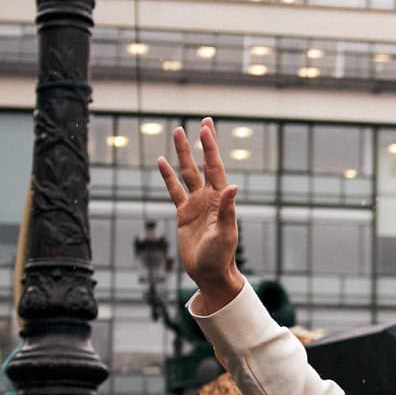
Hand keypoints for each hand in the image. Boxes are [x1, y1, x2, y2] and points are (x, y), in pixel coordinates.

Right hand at [156, 117, 242, 305]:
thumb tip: (234, 187)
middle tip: (204, 120)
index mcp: (221, 200)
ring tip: (177, 131)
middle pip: (204, 164)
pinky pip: (174, 190)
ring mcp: (196, 204)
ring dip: (183, 153)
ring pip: (187, 173)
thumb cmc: (221, 257)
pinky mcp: (184, 214)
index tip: (206, 127)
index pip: (214, 167)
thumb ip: (228, 211)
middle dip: (203, 143)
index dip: (210, 147)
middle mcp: (209, 198)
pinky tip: (161, 162)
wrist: (210, 274)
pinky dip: (168, 176)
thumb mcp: (225, 234)